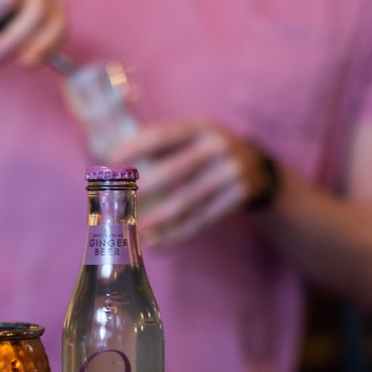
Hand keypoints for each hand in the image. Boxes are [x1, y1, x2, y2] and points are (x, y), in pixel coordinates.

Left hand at [107, 118, 269, 246]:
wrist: (260, 170)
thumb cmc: (209, 154)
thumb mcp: (193, 139)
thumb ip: (161, 147)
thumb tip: (113, 164)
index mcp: (199, 127)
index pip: (162, 136)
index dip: (134, 148)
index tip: (110, 161)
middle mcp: (217, 146)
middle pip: (173, 172)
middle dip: (143, 190)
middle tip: (118, 205)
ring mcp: (230, 172)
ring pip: (187, 202)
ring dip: (158, 220)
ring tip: (136, 233)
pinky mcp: (238, 196)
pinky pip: (202, 220)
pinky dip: (179, 235)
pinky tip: (159, 244)